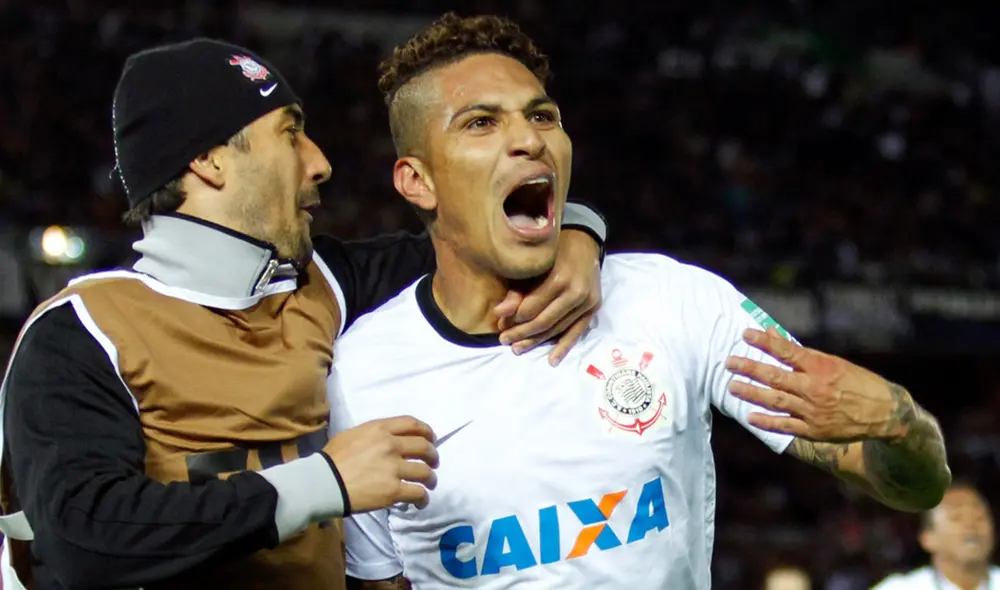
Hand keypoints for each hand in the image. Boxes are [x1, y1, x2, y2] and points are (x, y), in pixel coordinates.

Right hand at [322, 416, 438, 513]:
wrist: (324, 482)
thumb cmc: (334, 458)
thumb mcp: (353, 434)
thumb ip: (374, 434)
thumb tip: (389, 439)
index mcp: (380, 429)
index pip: (412, 424)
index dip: (427, 431)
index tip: (431, 439)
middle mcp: (391, 445)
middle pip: (424, 447)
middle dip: (433, 455)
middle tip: (433, 463)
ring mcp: (394, 468)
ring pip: (425, 472)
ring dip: (431, 479)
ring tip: (430, 483)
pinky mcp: (393, 490)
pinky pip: (418, 493)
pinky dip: (423, 498)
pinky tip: (420, 501)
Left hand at [495, 229, 601, 365]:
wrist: (585, 243)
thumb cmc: (554, 252)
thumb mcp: (534, 266)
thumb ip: (518, 291)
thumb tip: (499, 314)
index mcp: (559, 278)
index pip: (531, 308)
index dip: (514, 319)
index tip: (500, 324)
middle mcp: (575, 292)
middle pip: (544, 322)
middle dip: (521, 333)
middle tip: (504, 340)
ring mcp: (587, 302)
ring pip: (558, 329)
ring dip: (536, 341)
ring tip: (518, 348)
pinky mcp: (593, 309)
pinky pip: (577, 332)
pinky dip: (564, 347)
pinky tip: (552, 360)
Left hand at [724, 327, 911, 442]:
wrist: (886, 413)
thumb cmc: (856, 382)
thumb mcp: (832, 362)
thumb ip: (800, 352)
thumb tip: (772, 333)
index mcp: (821, 367)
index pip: (787, 351)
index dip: (765, 342)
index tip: (745, 334)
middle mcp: (816, 388)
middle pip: (776, 377)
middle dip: (750, 369)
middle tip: (729, 362)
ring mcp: (814, 411)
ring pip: (776, 401)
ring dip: (751, 394)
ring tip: (732, 387)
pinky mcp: (814, 431)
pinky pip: (785, 426)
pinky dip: (766, 422)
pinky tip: (749, 416)